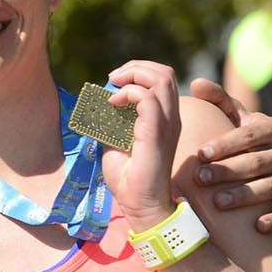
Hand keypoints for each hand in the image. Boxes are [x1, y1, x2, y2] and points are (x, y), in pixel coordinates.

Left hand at [100, 61, 180, 226]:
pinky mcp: (157, 133)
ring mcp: (167, 124)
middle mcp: (171, 117)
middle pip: (163, 73)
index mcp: (164, 118)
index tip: (114, 82)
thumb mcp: (115, 141)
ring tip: (113, 86)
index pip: (161, 79)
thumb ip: (112, 121)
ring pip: (161, 79)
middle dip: (135, 67)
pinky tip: (112, 105)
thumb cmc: (129, 178)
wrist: (139, 204)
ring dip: (133, 75)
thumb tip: (100, 103)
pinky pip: (148, 99)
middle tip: (113, 78)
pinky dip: (128, 94)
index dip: (137, 72)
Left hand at [188, 78, 271, 232]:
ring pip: (270, 186)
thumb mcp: (230, 117)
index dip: (225, 144)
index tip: (201, 153)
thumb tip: (196, 82)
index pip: (249, 134)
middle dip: (228, 171)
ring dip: (245, 195)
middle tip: (201, 178)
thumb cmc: (237, 139)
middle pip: (258, 161)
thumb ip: (216, 99)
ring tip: (218, 202)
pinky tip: (257, 226)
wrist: (261, 169)